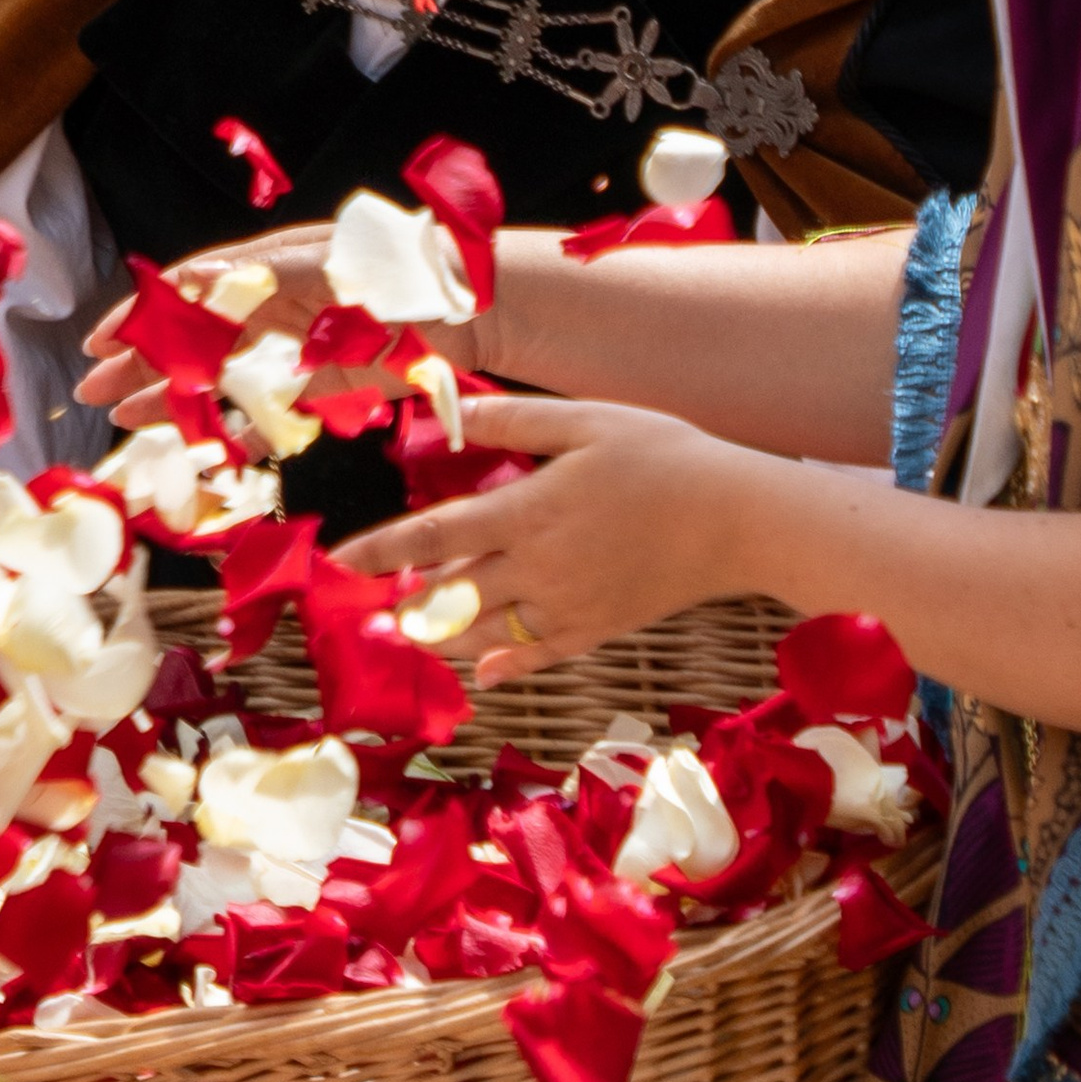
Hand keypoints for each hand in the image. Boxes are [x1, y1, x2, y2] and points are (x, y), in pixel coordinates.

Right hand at [79, 224, 479, 428]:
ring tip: (124, 418)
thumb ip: (264, 275)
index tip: (98, 339)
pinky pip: (266, 410)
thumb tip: (196, 278)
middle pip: (193, 337)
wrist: (479, 306)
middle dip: (140, 362)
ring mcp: (296, 345)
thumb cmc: (407, 271)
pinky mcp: (323, 382)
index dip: (142, 315)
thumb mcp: (333, 264)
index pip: (190, 291)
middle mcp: (276, 305)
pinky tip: (195, 445)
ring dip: (171, 396)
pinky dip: (231, 428)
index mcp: (272, 266)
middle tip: (92, 391)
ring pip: (218, 375)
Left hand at [332, 394, 774, 682]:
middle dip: (405, 601)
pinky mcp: (597, 630)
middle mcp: (539, 568)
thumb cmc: (667, 457)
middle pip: (449, 595)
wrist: (740, 520)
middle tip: (373, 602)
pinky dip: (503, 665)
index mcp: (529, 512)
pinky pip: (536, 656)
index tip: (339, 561)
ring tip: (412, 628)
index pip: (434, 535)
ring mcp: (567, 606)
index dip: (381, 550)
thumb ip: (516, 419)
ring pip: (484, 632)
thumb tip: (452, 412)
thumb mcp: (589, 422)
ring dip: (442, 633)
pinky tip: (483, 669)